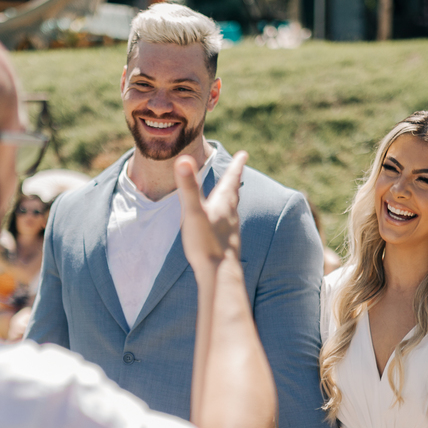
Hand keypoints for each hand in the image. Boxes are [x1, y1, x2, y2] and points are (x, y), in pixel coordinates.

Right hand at [176, 151, 246, 275]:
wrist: (219, 274)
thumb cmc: (205, 243)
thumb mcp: (193, 212)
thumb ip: (188, 187)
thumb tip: (183, 159)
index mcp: (223, 203)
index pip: (231, 178)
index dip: (237, 165)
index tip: (244, 153)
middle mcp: (230, 215)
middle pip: (234, 192)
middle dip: (234, 179)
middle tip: (239, 168)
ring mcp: (230, 230)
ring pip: (233, 209)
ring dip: (231, 198)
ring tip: (230, 194)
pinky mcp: (227, 244)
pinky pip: (228, 225)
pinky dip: (226, 217)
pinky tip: (222, 225)